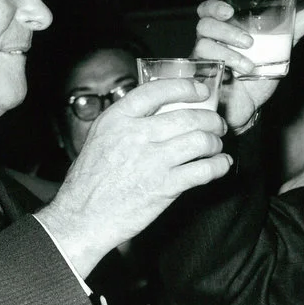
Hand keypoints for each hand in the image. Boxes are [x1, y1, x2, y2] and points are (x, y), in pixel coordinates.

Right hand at [36, 79, 231, 275]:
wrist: (82, 217)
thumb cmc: (89, 181)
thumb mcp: (100, 138)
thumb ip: (126, 122)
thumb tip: (159, 112)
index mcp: (117, 119)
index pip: (157, 91)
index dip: (185, 87)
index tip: (201, 91)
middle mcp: (136, 135)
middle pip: (188, 116)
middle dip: (211, 119)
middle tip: (216, 124)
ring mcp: (152, 161)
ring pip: (201, 141)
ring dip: (216, 142)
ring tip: (216, 146)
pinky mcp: (165, 187)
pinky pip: (204, 170)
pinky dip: (219, 166)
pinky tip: (221, 165)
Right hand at [192, 0, 303, 129]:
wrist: (249, 110)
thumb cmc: (257, 80)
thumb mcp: (275, 56)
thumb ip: (288, 36)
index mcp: (223, 33)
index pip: (207, 12)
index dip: (214, 7)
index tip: (230, 11)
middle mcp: (209, 44)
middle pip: (205, 25)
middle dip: (227, 31)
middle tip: (250, 42)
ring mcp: (202, 62)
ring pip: (203, 45)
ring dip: (228, 53)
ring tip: (249, 66)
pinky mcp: (200, 79)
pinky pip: (200, 69)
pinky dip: (221, 69)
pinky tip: (235, 77)